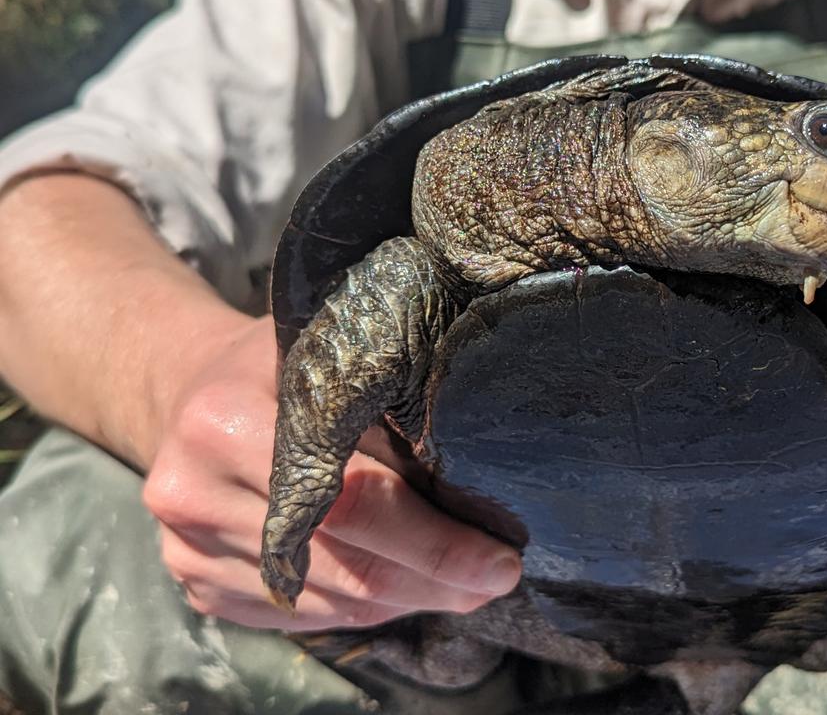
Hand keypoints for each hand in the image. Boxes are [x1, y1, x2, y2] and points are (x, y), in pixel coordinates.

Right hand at [142, 317, 521, 630]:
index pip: (352, 501)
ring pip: (328, 601)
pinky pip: (299, 618)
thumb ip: (388, 394)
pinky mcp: (195, 582)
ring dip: (406, 599)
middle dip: (435, 579)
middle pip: (344, 563)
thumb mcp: (330, 349)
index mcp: (227, 421)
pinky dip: (362, 609)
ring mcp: (186, 547)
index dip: (435, 541)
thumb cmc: (283, 362)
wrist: (189, 385)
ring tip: (465, 586)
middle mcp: (192, 491)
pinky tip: (404, 588)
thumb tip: (487, 463)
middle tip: (497, 578)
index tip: (500, 558)